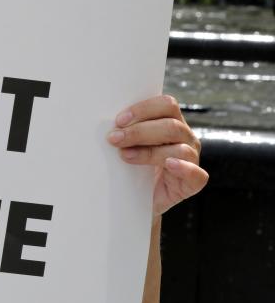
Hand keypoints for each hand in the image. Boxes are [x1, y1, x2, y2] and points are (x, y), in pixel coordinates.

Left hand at [107, 95, 208, 216]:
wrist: (136, 198)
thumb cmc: (131, 165)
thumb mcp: (126, 143)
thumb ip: (124, 129)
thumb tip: (106, 123)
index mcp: (171, 121)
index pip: (166, 104)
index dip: (143, 110)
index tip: (119, 120)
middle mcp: (185, 137)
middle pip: (171, 126)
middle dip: (139, 132)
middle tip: (114, 139)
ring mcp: (192, 159)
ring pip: (180, 149)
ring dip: (150, 151)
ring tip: (125, 155)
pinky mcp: (194, 182)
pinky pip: (196, 174)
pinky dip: (183, 168)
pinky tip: (169, 164)